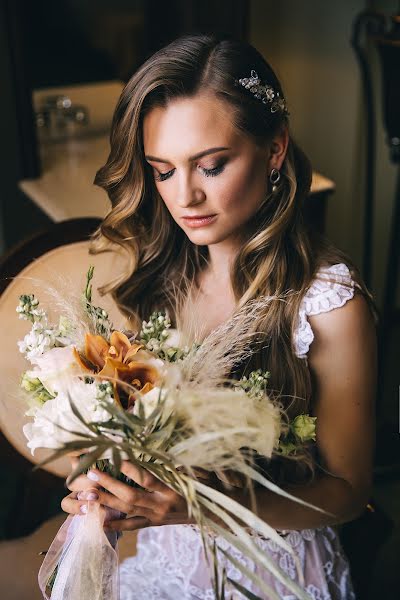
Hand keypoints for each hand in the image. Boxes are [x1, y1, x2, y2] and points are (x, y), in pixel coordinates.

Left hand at [63, 459, 195, 531]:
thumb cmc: (207, 486)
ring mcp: (157, 516)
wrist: (215, 511)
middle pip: (131, 496)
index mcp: (173, 490)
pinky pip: (133, 525)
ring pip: (128, 510)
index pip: (147, 479)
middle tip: (92, 473)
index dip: (130, 469)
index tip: (115, 456)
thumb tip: (158, 449)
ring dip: (107, 502)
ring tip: (89, 493)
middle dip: (110, 485)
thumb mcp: (197, 471)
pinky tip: (100, 520)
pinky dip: (117, 523)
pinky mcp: (155, 523)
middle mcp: (162, 505)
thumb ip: (178, 463)